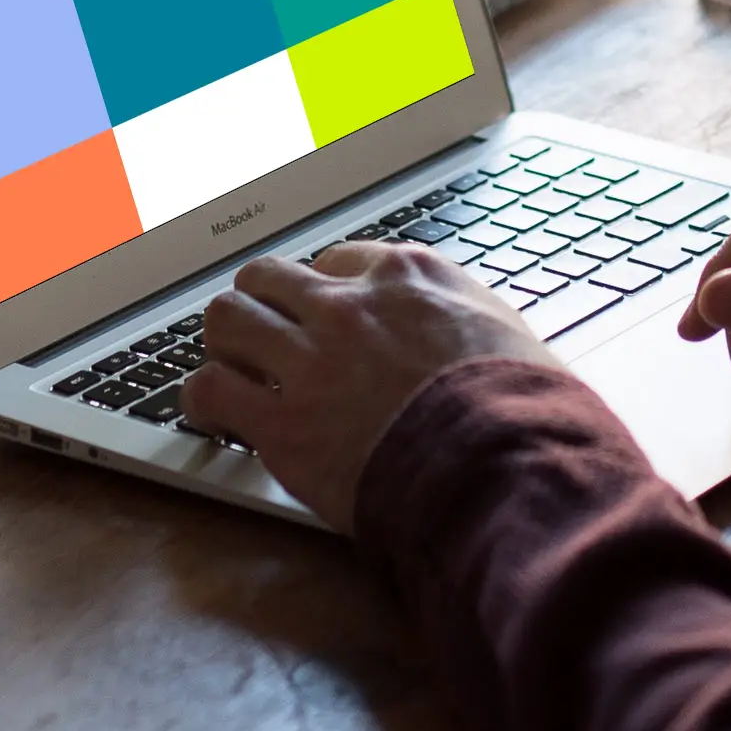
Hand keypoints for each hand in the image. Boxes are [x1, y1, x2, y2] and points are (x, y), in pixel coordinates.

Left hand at [186, 242, 561, 530]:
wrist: (506, 468)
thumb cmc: (527, 413)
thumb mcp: (511, 339)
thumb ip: (470, 326)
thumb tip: (474, 343)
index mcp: (409, 278)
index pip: (340, 261)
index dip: (328, 294)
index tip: (325, 319)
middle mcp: (350, 306)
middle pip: (269, 277)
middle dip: (263, 306)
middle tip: (265, 340)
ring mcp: (310, 359)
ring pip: (226, 318)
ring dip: (226, 344)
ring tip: (230, 370)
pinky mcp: (281, 421)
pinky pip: (209, 388)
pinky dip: (203, 401)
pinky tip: (212, 417)